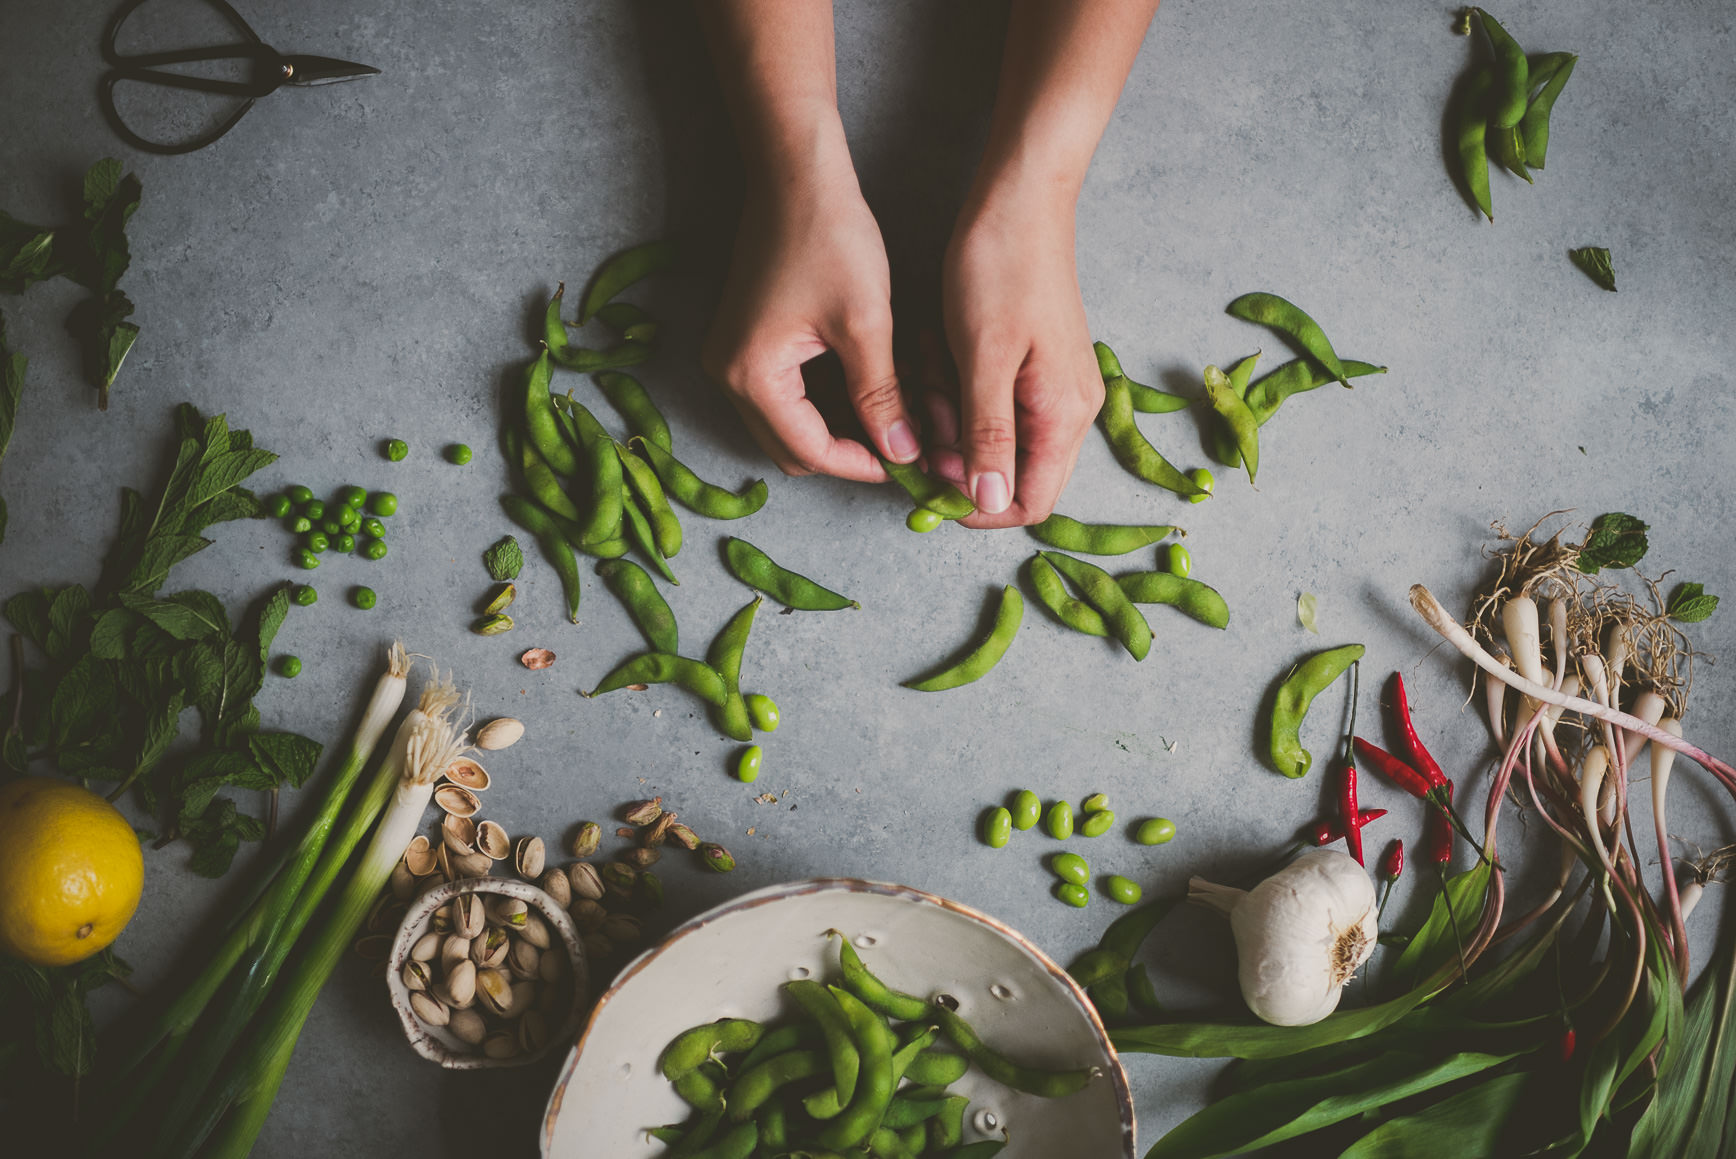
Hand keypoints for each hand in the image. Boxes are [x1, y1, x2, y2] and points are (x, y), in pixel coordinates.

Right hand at [702, 146, 918, 481]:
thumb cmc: (829, 238)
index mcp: (752, 377)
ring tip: (893, 415)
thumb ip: (881, 398)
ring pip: (790, 426)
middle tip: (903, 443)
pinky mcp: (743, 344)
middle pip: (793, 449)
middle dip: (849, 452)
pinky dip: (824, 404)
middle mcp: (728, 377)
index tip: (909, 463)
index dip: (863, 465)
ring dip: (838, 429)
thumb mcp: (866, 325)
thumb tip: (902, 454)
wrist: (796, 176)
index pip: (810, 452)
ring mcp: (730, 360)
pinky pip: (785, 398)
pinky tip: (866, 388)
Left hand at [932, 186, 1102, 526]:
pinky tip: (937, 357)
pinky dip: (959, 391)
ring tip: (926, 372)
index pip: (1030, 503)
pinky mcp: (1037, 364)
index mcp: (1064, 414)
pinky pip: (994, 401)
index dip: (976, 508)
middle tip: (918, 420)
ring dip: (953, 418)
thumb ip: (989, 436)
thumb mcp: (985, 359)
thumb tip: (990, 501)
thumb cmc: (1002, 269)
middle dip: (957, 459)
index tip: (926, 490)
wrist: (1021, 199)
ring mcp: (1056, 385)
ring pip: (996, 436)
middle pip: (1013, 474)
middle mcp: (1071, 409)